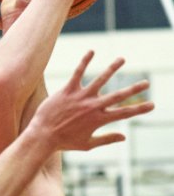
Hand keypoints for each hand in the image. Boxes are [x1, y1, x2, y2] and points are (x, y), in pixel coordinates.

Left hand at [32, 51, 153, 151]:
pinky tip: (92, 51)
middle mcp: (92, 107)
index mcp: (98, 120)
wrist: (43, 136)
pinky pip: (78, 72)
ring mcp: (80, 97)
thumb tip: (124, 137)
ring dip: (112, 68)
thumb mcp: (87, 144)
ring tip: (122, 59)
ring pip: (100, 79)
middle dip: (134, 89)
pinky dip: (85, 61)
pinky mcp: (68, 90)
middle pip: (118, 96)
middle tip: (147, 83)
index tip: (152, 104)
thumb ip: (106, 139)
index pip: (124, 113)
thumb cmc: (65, 142)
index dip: (139, 109)